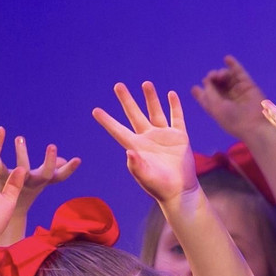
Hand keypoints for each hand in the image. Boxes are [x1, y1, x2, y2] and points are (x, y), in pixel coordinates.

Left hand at [0, 137, 80, 216]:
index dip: (70, 170)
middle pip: (45, 174)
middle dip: (50, 162)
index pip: (60, 176)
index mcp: (44, 181)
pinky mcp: (4, 180)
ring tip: (19, 138)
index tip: (78, 159)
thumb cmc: (26, 190)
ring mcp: (20, 182)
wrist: (7, 211)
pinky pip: (2, 170)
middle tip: (53, 146)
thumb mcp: (40, 180)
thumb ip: (52, 169)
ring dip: (22, 153)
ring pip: (23, 168)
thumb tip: (63, 160)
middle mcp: (34, 183)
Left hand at [93, 82, 195, 203]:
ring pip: (155, 112)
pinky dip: (174, 106)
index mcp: (137, 146)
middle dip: (126, 100)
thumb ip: (136, 165)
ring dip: (151, 98)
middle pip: (134, 115)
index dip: (107, 121)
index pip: (118, 130)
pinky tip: (171, 94)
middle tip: (118, 86)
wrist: (180, 191)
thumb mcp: (146, 177)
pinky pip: (176, 118)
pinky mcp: (180, 137)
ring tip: (145, 83)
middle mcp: (148, 138)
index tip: (95, 111)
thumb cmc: (160, 187)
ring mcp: (164, 136)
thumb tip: (129, 152)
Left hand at [191, 55, 268, 140]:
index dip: (200, 92)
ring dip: (221, 73)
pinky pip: (239, 73)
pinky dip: (233, 65)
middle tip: (213, 78)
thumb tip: (207, 79)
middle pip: (215, 84)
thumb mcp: (215, 107)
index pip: (206, 98)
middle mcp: (227, 99)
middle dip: (212, 78)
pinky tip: (227, 59)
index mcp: (217, 108)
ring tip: (221, 76)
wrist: (254, 124)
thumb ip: (209, 91)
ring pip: (226, 77)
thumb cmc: (232, 119)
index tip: (195, 88)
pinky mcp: (248, 85)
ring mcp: (237, 91)